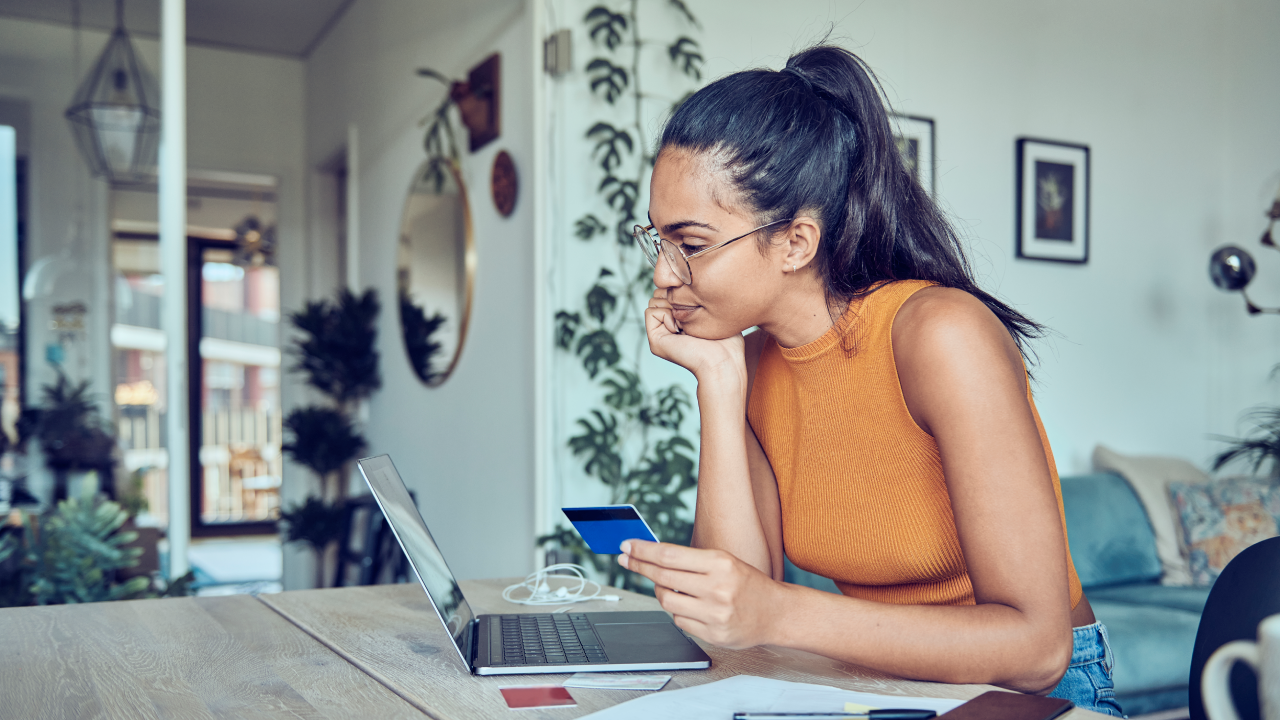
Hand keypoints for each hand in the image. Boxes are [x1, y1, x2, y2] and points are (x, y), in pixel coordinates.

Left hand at [618, 539, 781, 648]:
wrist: (776, 613)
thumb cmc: (747, 583)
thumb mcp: (724, 562)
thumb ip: (691, 561)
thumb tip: (651, 557)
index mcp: (720, 563)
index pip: (669, 555)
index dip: (643, 551)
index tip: (626, 546)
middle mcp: (717, 588)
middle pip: (663, 577)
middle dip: (639, 566)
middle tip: (626, 559)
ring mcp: (715, 614)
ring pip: (667, 601)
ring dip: (661, 592)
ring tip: (668, 586)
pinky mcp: (713, 634)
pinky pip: (679, 621)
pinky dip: (678, 612)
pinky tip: (689, 606)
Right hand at [645, 289, 746, 384]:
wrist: (723, 362)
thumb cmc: (727, 341)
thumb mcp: (714, 312)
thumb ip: (699, 298)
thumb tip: (687, 281)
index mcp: (681, 322)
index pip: (671, 293)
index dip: (681, 291)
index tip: (697, 303)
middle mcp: (669, 328)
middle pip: (660, 294)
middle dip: (674, 296)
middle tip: (691, 313)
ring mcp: (661, 335)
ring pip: (654, 300)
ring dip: (670, 305)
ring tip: (686, 321)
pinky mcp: (655, 341)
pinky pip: (650, 311)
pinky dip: (665, 314)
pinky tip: (679, 327)